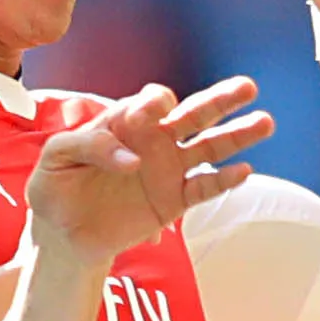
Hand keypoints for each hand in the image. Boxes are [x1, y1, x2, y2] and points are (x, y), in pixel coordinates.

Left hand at [26, 78, 273, 265]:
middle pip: (194, 113)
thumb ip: (87, 144)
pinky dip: (224, 180)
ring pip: (210, 147)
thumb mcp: (55, 157)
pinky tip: (244, 170)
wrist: (60, 234)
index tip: (151, 114)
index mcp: (125, 122)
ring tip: (265, 122)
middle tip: (248, 87)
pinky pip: (204, 188)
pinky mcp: (173, 202)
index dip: (154, 103)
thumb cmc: (54, 187)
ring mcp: (167, 170)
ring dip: (238, 135)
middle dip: (221, 100)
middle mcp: (153, 140)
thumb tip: (134, 160)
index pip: (151, 102)